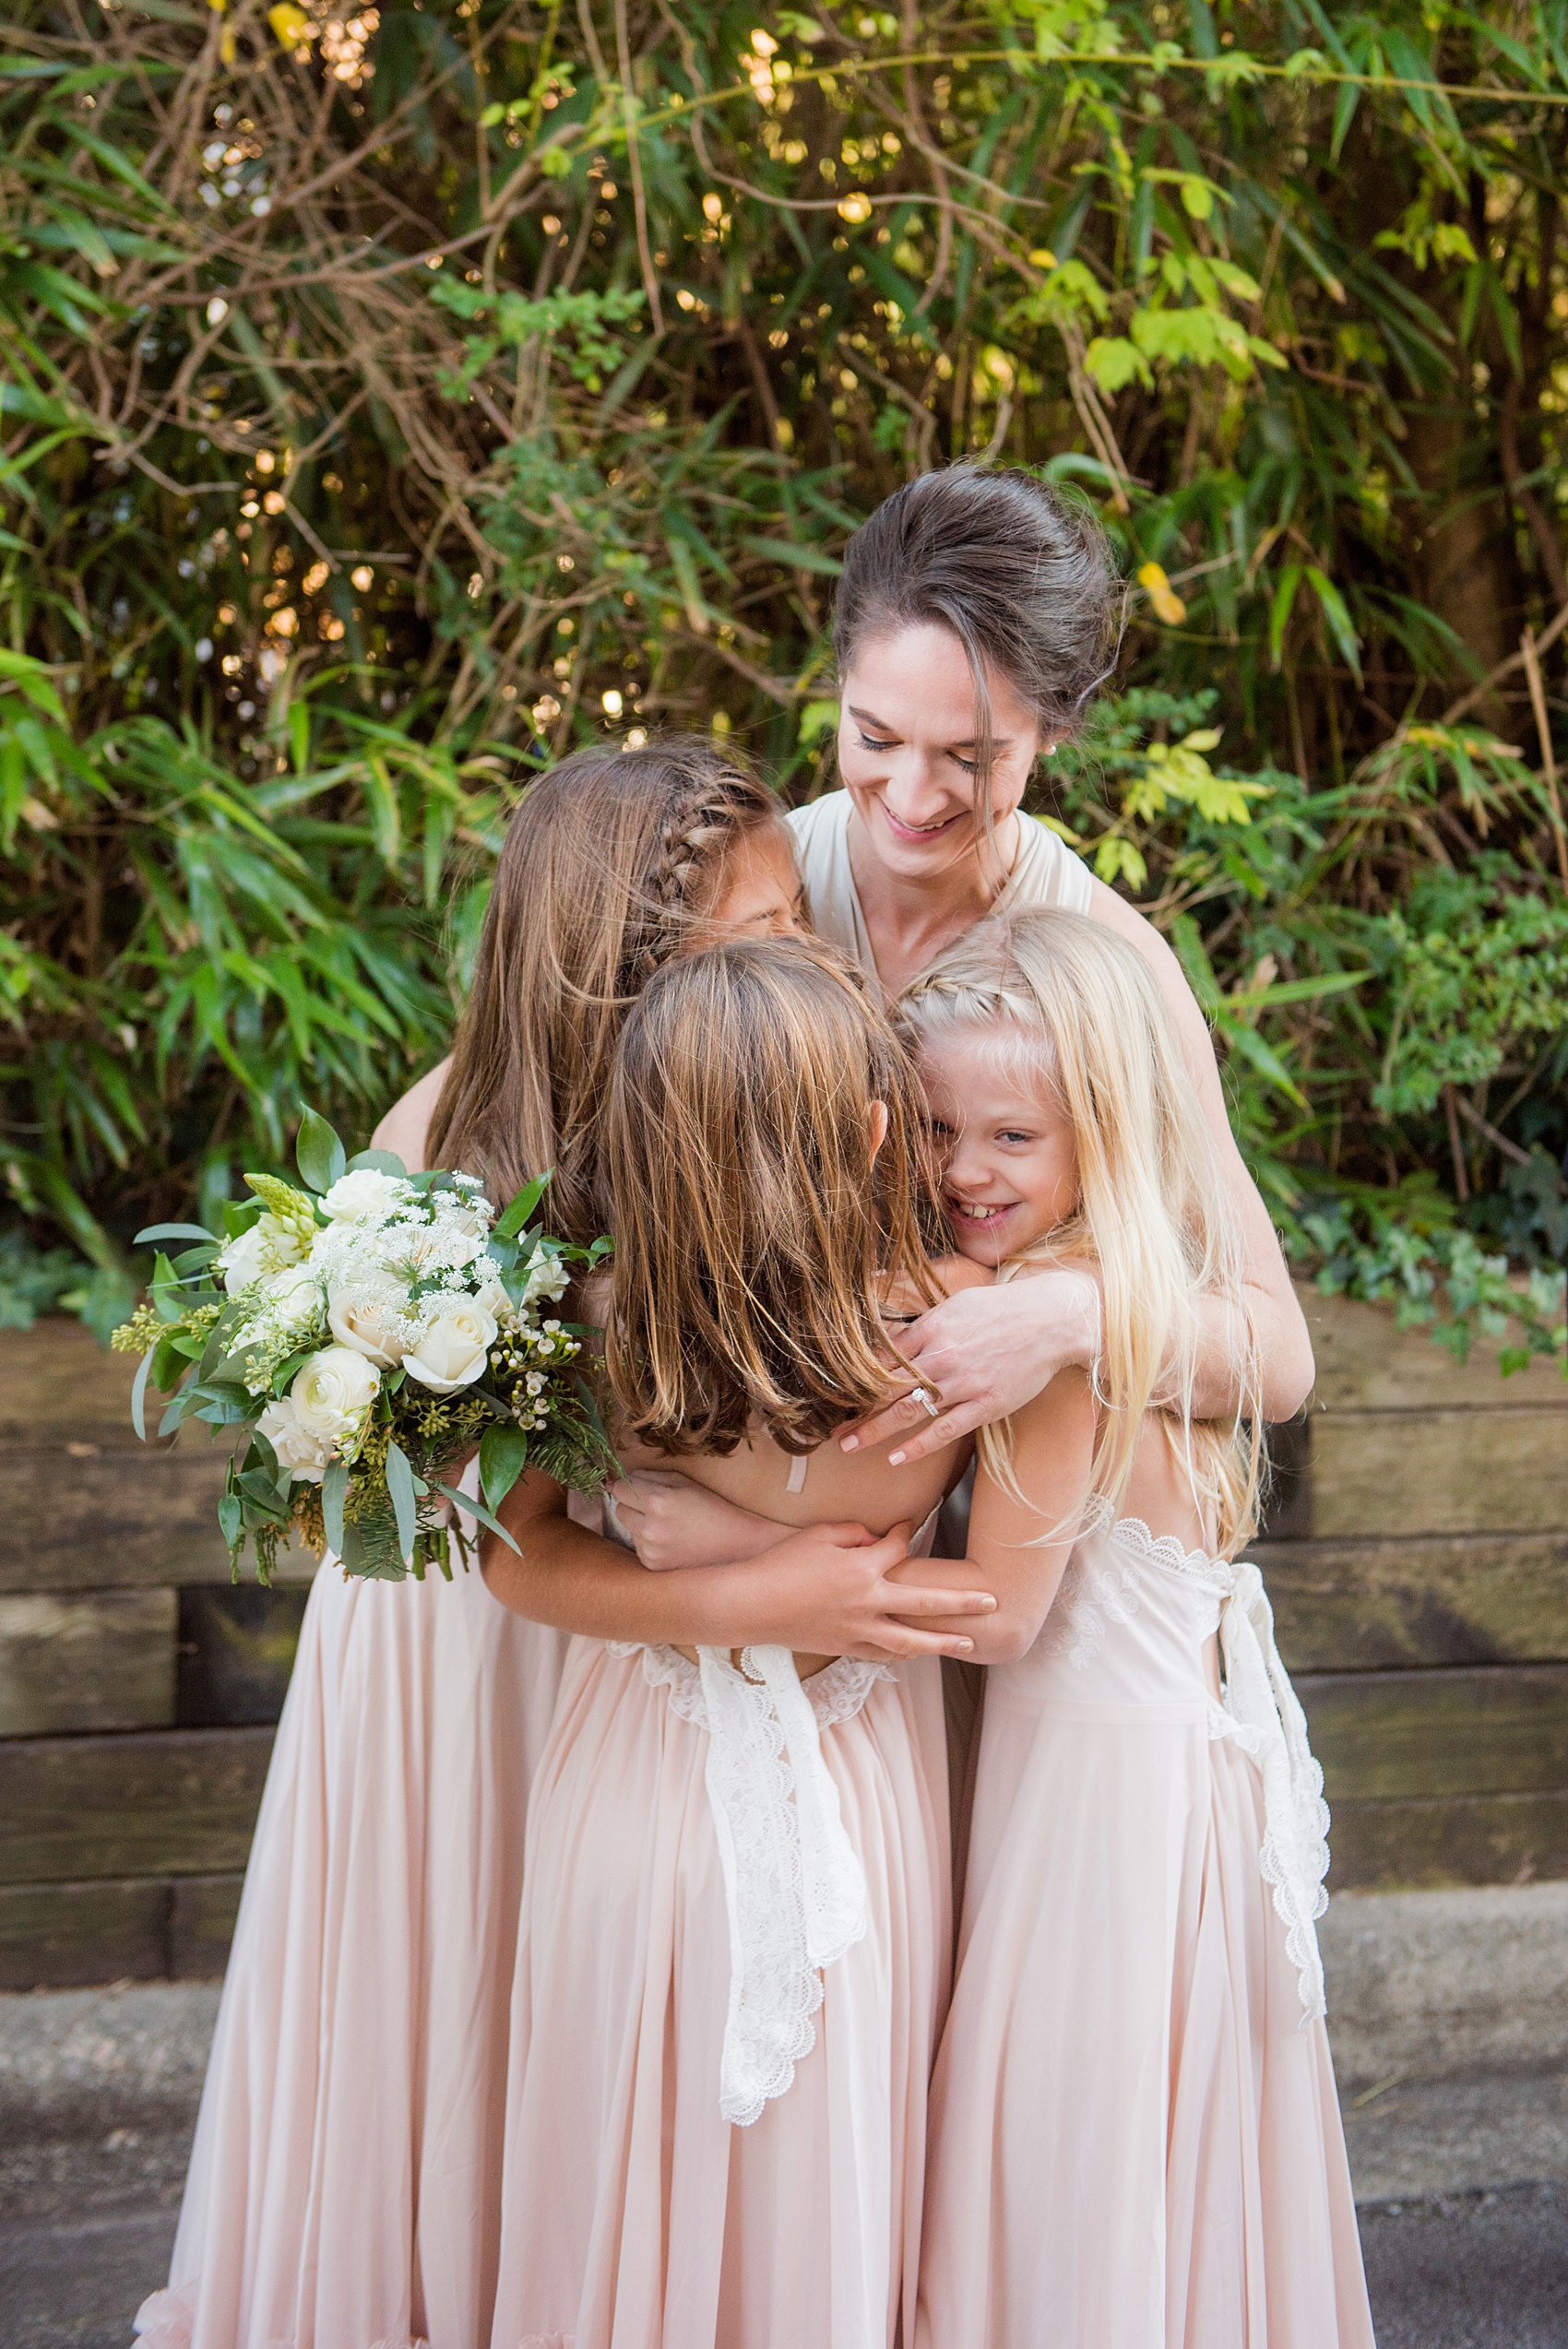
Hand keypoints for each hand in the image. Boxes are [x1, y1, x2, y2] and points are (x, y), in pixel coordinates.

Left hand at [607, 1470, 783, 1571]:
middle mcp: (649, 1528)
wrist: (735, 1543)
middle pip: (619, 1509)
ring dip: (641, 1525)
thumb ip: (650, 1477)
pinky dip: (649, 1543)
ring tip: (670, 1526)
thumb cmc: (712, 1507)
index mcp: (657, 1501)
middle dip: (632, 1505)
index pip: (619, 1488)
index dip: (625, 1485)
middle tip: (656, 1506)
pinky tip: (672, 1541)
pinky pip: (639, 1547)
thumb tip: (618, 1479)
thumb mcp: (684, 1482)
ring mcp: (650, 1550)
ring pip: (629, 1529)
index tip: (632, 1486)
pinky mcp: (653, 1565)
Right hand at [717, 1520, 996, 1661]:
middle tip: (991, 1601)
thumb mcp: (819, 1535)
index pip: (898, 1547)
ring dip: (943, 1642)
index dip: (906, 1531)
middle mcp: (868, 1603)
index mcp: (862, 1569)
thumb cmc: (782, 1563)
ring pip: (911, 1641)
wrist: (751, 1605)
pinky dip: (902, 1653)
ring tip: (969, 1643)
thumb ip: (853, 1532)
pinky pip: (881, 1653)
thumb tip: (875, 1538)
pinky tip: (917, 1653)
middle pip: (926, 1604)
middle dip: (962, 1602)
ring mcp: (858, 1630)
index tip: (910, 1524)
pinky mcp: (844, 1647)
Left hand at [841, 1267, 1101, 1466]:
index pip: (883, 1357)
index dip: (856, 1379)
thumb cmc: (1001, 1309)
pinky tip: (896, 1459)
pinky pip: (946, 1430)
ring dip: (876, 1431)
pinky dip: (919, 1446)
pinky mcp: (986, 1405)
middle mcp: (943, 1357)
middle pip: (888, 1388)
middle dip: (857, 1411)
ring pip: (910, 1411)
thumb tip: (889, 1342)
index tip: (835, 1395)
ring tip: (850, 1446)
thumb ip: (922, 1327)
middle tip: (832, 1430)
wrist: (1051, 1320)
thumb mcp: (955, 1305)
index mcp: (932, 1328)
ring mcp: (964, 1383)